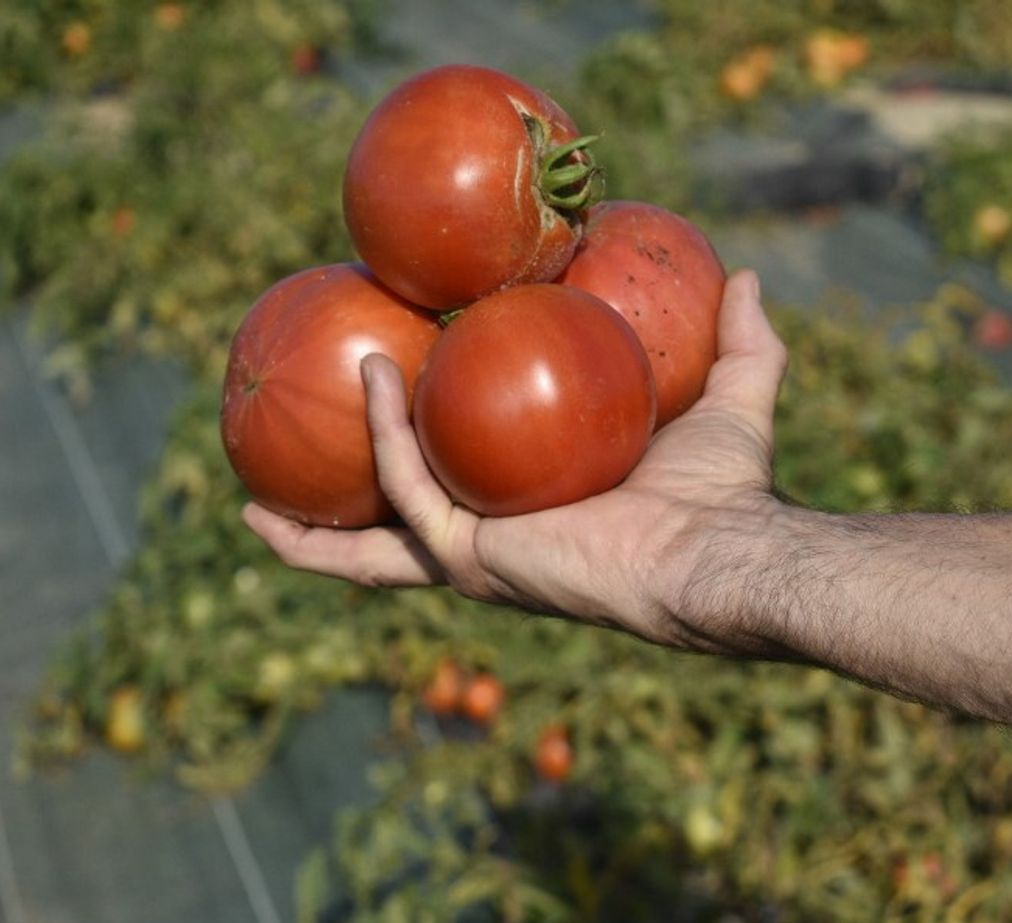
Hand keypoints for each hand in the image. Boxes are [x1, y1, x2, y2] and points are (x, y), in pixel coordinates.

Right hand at [242, 270, 788, 647]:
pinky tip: (372, 374)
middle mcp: (499, 538)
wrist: (722, 550)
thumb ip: (742, 341)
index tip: (391, 391)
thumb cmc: (726, 492)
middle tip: (279, 465)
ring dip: (330, 471)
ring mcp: (480, 553)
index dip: (424, 446)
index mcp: (538, 511)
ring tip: (265, 435)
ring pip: (377, 514)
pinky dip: (382, 433)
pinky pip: (408, 484)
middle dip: (334, 505)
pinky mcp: (472, 557)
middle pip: (395, 521)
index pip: (465, 482)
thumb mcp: (731, 397)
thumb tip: (746, 276)